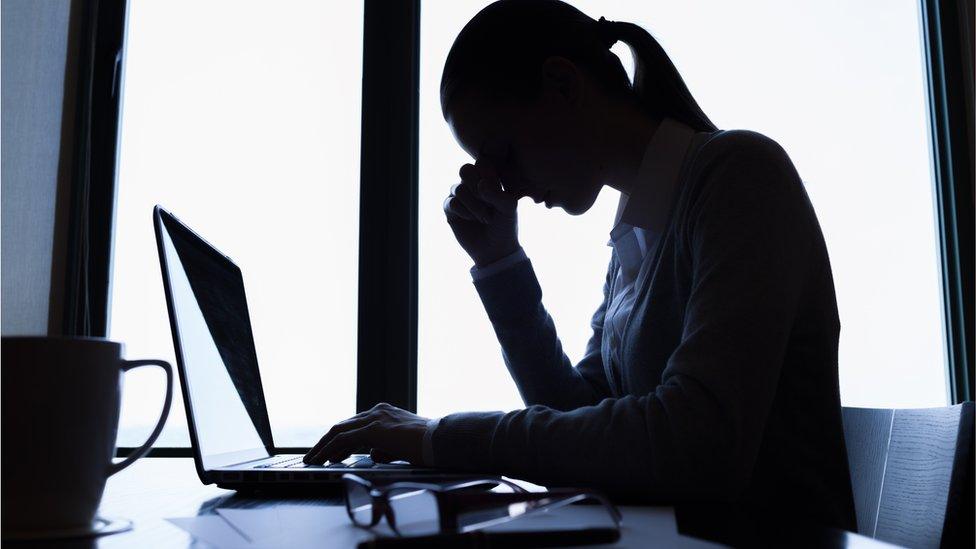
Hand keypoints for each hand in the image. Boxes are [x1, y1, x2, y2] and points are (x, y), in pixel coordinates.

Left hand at [303, 403, 429, 465]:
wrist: (441, 440)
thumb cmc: (429, 445)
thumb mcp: (403, 446)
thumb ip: (386, 448)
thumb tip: (373, 455)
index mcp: (386, 414)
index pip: (356, 425)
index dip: (341, 438)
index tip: (331, 451)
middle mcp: (378, 412)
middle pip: (343, 425)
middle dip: (326, 441)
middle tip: (315, 454)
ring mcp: (374, 419)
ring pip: (338, 431)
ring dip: (322, 446)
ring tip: (312, 459)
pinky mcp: (372, 430)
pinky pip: (342, 440)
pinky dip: (328, 449)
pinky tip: (322, 459)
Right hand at [443, 159, 519, 266]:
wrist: (496, 249)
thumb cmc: (505, 225)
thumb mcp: (508, 208)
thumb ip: (497, 193)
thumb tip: (480, 185)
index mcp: (488, 178)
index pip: (482, 162)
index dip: (488, 175)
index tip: (498, 192)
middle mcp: (472, 184)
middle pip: (465, 169)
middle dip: (476, 187)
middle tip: (488, 203)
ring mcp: (460, 196)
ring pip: (458, 188)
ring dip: (473, 205)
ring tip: (485, 218)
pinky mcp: (450, 209)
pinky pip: (451, 202)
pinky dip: (464, 212)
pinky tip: (472, 220)